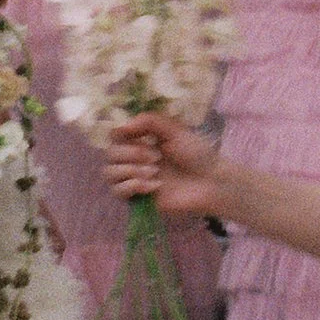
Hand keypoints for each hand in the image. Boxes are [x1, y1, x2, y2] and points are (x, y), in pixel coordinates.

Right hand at [103, 112, 222, 217]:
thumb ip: (148, 121)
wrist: (211, 182)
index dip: (119, 134)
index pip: (114, 135)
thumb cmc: (196, 153)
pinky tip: (155, 186)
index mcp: (141, 140)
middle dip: (131, 154)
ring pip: (109, 173)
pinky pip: (118, 191)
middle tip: (156, 157)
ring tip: (155, 172)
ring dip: (130, 170)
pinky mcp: (137, 197)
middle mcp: (133, 158)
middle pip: (110, 154)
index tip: (134, 134)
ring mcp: (134, 178)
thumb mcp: (175, 129)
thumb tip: (121, 126)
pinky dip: (134, 186)